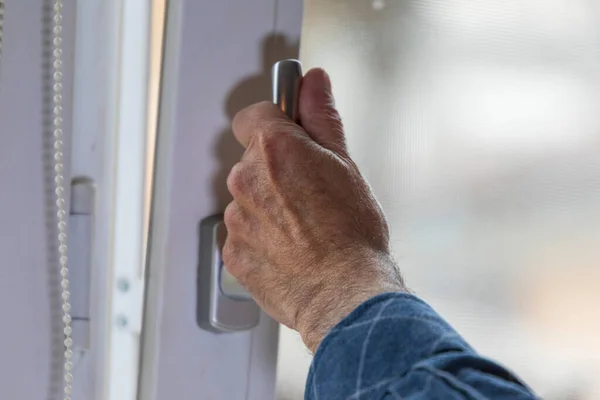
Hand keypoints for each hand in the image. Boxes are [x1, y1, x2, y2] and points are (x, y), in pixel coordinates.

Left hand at [224, 68, 404, 351]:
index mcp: (274, 149)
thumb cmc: (350, 234)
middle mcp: (245, 180)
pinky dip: (262, 238)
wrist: (343, 294)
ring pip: (248, 200)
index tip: (289, 133)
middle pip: (253, 161)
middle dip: (276, 170)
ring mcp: (235, 219)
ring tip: (305, 227)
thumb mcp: (345, 163)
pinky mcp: (233, 253)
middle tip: (311, 192)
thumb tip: (312, 82)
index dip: (273, 123)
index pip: (253, 116)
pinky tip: (291, 249)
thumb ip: (321, 117)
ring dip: (268, 206)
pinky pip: (244, 235)